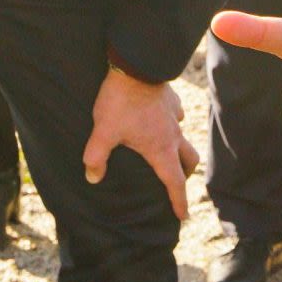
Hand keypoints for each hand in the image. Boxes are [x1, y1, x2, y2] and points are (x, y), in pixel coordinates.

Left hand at [81, 67, 200, 219]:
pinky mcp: (171, 100)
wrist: (136, 66)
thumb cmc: (121, 101)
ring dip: (180, 149)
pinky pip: (177, 116)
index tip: (182, 216)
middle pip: (189, 162)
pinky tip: (160, 120)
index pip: (175, 183)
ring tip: (168, 152)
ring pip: (184, 138)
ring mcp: (174, 117)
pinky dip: (172, 123)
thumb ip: (96, 157)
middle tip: (177, 182)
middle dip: (185, 175)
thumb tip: (92, 178)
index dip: (179, 202)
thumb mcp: (104, 131)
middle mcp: (173, 136)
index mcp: (160, 149)